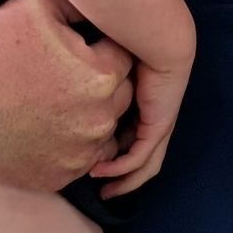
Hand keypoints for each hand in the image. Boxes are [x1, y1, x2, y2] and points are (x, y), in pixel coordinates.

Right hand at [0, 0, 133, 192]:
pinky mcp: (55, 178)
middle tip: (68, 72)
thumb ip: (82, 3)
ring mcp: (76, 154)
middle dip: (103, 82)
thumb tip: (106, 0)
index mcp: (100, 77)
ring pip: (105, 130)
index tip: (79, 47)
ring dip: (93, 116)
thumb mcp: (39, 5)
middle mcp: (96, 120)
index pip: (127, 58)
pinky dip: (72, 145)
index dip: (103, 49)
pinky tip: (47, 125)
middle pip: (121, 96)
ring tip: (60, 99)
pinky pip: (81, 159)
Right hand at [92, 51, 190, 195]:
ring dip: (122, 182)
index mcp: (147, 111)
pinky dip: (119, 169)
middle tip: (101, 193)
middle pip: (143, 162)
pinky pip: (138, 157)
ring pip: (144, 166)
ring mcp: (160, 127)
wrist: (160, 40)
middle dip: (121, 180)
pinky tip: (99, 171)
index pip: (131, 143)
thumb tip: (72, 93)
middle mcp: (156, 123)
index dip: (114, 158)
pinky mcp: (158, 127)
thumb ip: (97, 86)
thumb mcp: (110, 73)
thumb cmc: (133, 48)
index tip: (91, 165)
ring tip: (102, 192)